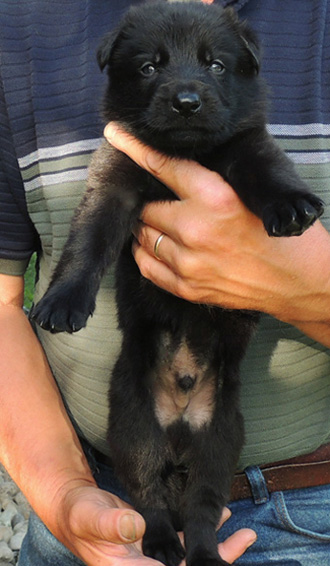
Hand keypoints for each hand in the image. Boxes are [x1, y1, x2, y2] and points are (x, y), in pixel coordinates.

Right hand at [55, 484, 255, 565]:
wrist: (76, 507)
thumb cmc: (78, 514)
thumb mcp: (90, 517)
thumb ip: (109, 524)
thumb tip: (135, 526)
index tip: (217, 565)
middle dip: (217, 562)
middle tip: (246, 540)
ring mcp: (153, 557)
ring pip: (191, 560)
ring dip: (217, 549)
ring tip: (245, 533)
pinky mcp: (156, 543)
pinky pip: (185, 543)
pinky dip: (202, 533)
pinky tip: (220, 518)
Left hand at [104, 123, 329, 331]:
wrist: (296, 280)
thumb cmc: (277, 233)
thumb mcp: (249, 193)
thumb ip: (209, 183)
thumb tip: (173, 171)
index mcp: (216, 197)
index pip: (165, 166)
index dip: (137, 149)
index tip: (116, 135)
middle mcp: (197, 229)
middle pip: (147, 208)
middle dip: (150, 203)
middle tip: (160, 202)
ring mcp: (190, 263)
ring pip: (143, 237)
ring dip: (146, 229)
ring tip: (160, 226)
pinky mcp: (188, 288)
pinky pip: (148, 268)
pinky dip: (146, 255)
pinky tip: (155, 248)